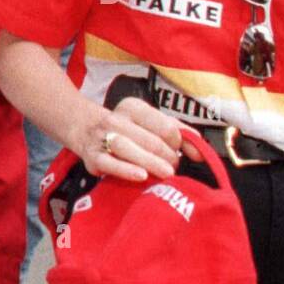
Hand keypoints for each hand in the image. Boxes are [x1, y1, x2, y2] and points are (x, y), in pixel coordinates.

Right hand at [67, 97, 202, 182]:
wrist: (83, 127)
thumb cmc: (125, 128)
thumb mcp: (148, 122)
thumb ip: (176, 132)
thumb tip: (200, 148)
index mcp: (133, 108)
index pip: (164, 125)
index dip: (178, 142)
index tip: (181, 153)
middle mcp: (117, 119)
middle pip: (151, 141)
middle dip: (168, 157)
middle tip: (174, 168)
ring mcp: (103, 138)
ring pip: (132, 150)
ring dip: (153, 164)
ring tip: (167, 174)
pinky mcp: (93, 157)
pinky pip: (111, 164)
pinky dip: (127, 170)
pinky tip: (141, 176)